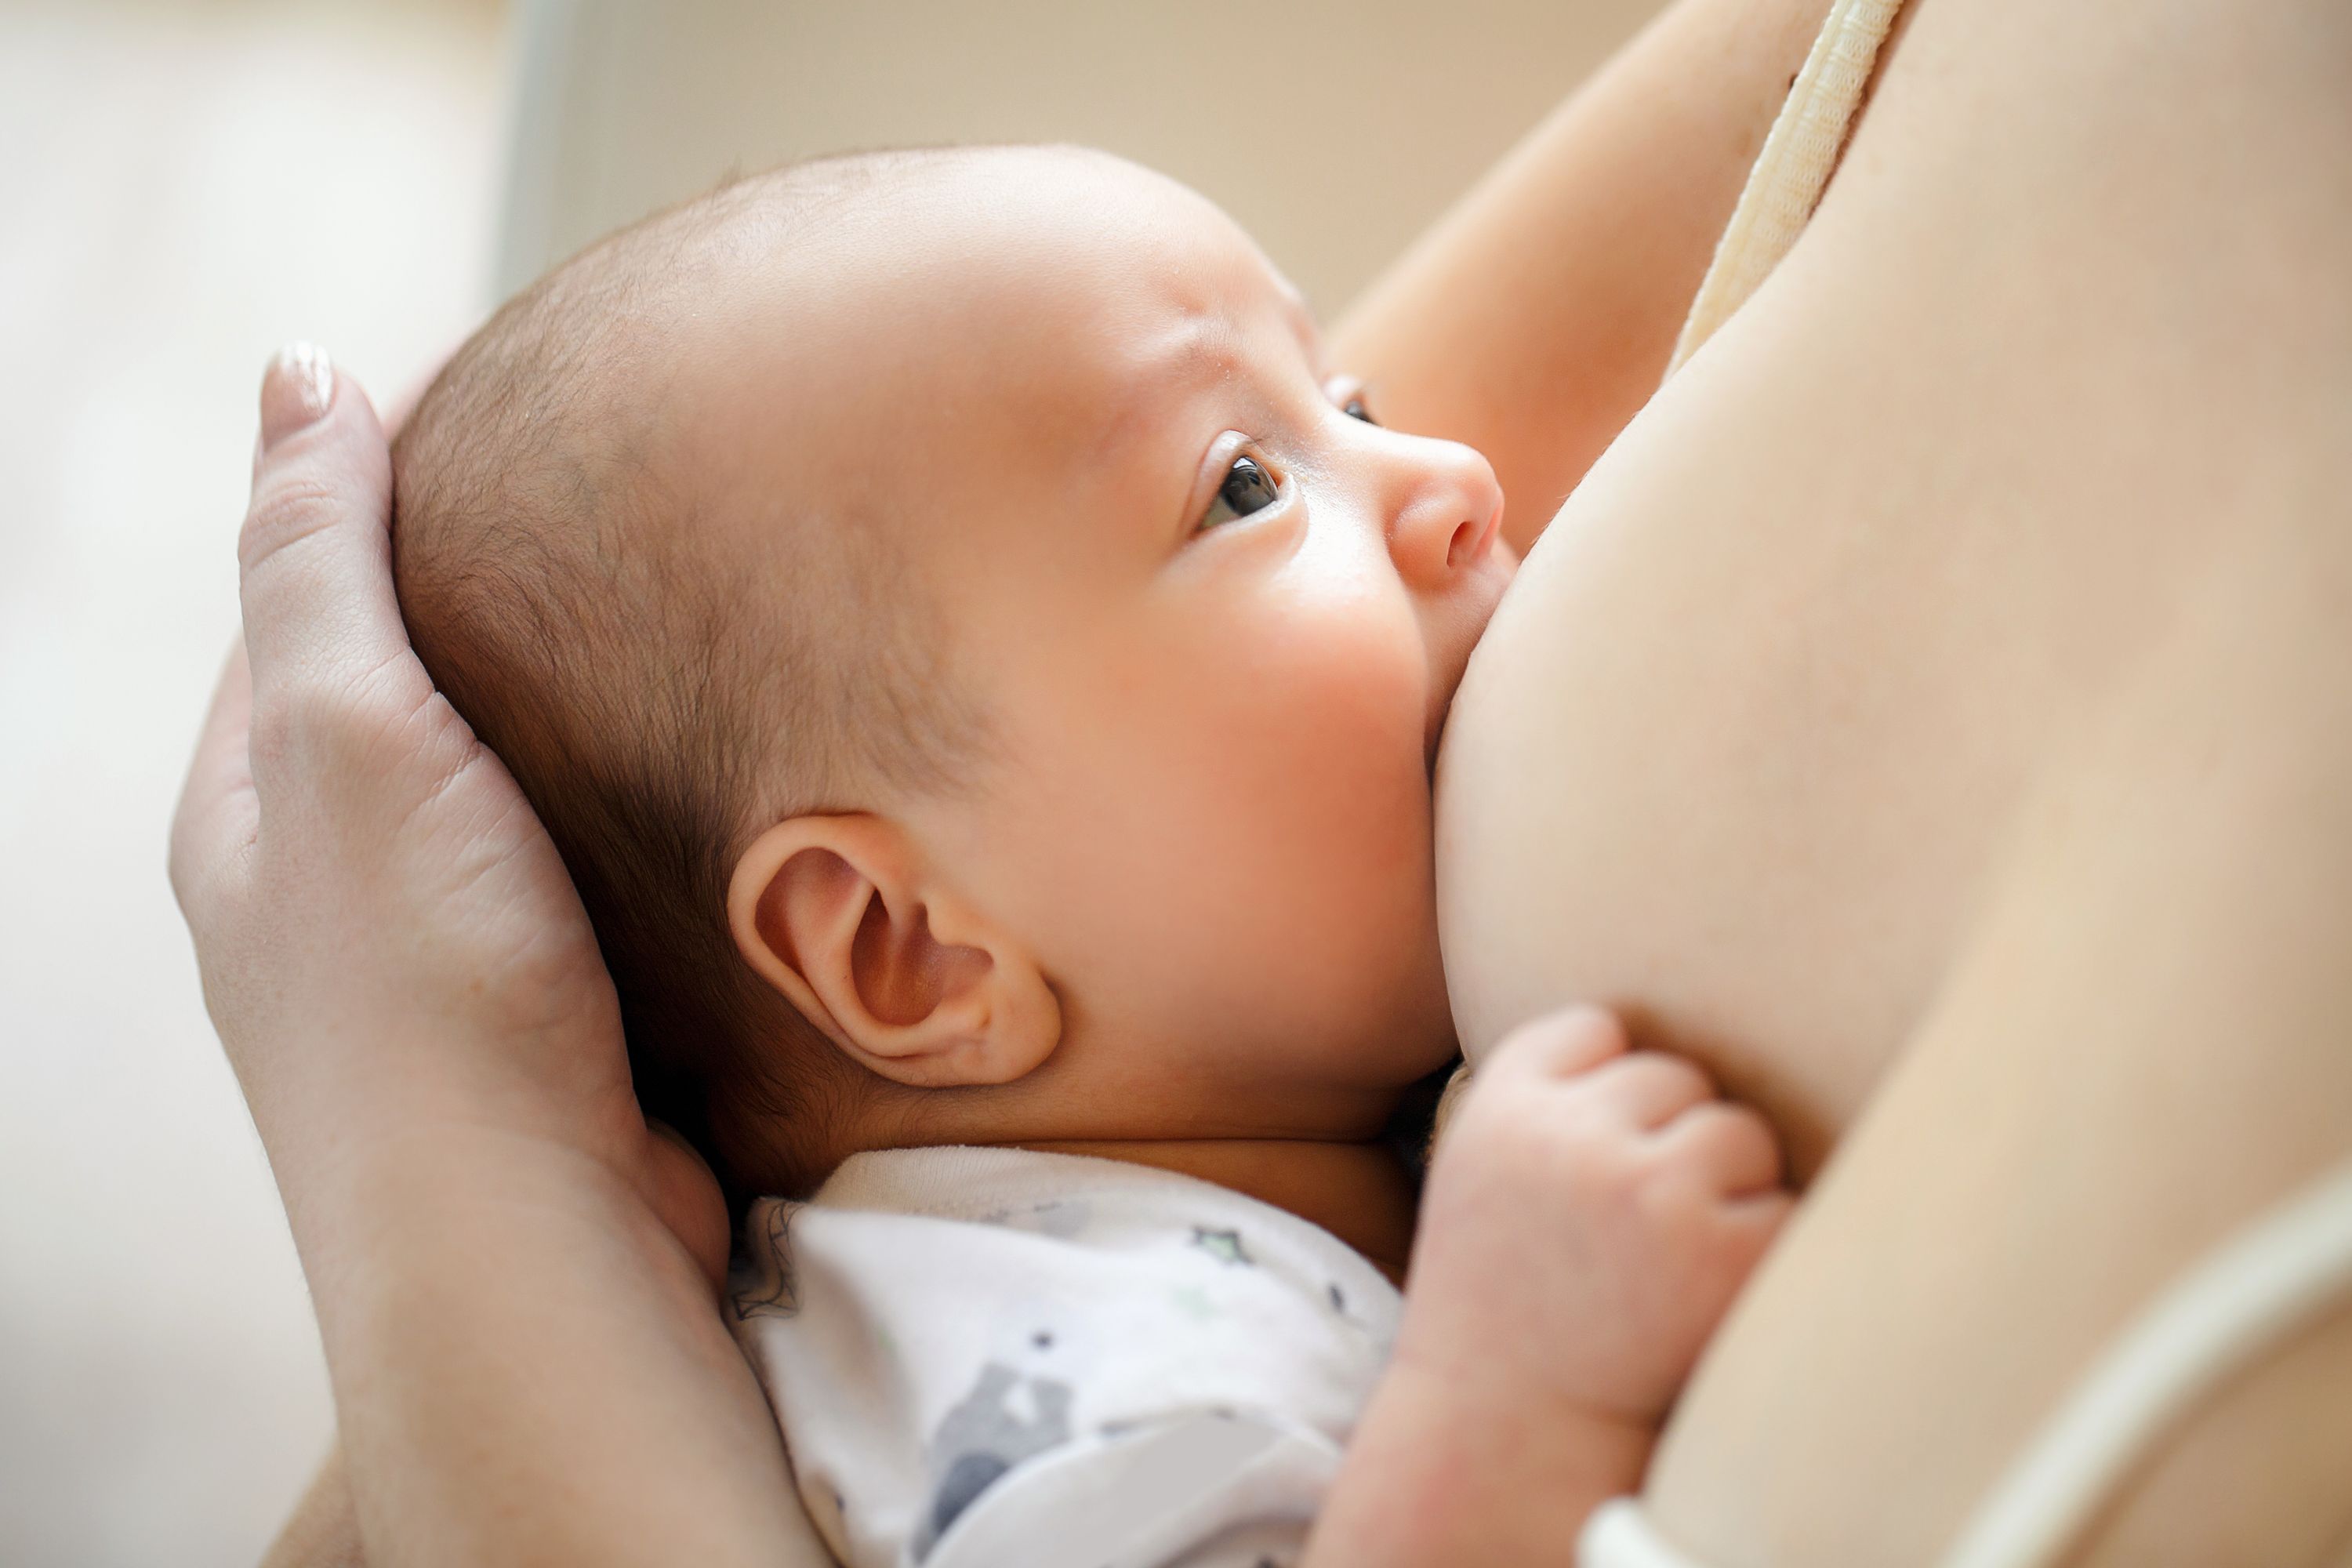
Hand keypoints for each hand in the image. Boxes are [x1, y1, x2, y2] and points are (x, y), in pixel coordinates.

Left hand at [166, 348, 814, 1567]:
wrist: (529, 1239)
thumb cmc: (424, 987)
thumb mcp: (344, 729)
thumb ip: (317, 554)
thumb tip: (295, 373)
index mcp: (244, 819)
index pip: (294, 607)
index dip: (380, 498)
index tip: (508, 411)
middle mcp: (322, 901)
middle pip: (402, 706)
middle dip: (492, 614)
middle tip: (615, 521)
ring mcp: (440, 975)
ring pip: (506, 804)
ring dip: (574, 729)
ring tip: (678, 639)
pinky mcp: (550, 1033)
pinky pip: (590, 887)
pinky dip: (634, 827)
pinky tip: (702, 795)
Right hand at [1400, 1006, 1792, 1425]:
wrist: (1510, 1432)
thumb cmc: (1505, 1296)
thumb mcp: (1483, 1167)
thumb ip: (1547, 1091)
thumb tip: (1664, 1030)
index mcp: (1503, 1107)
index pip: (1598, 1030)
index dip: (1607, 1094)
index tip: (1589, 1161)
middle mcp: (1573, 1138)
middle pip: (1679, 1079)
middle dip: (1669, 1144)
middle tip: (1626, 1234)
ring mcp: (1652, 1193)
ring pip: (1740, 1134)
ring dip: (1725, 1190)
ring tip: (1664, 1266)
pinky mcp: (1725, 1255)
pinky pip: (1788, 1208)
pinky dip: (1764, 1250)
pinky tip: (1705, 1297)